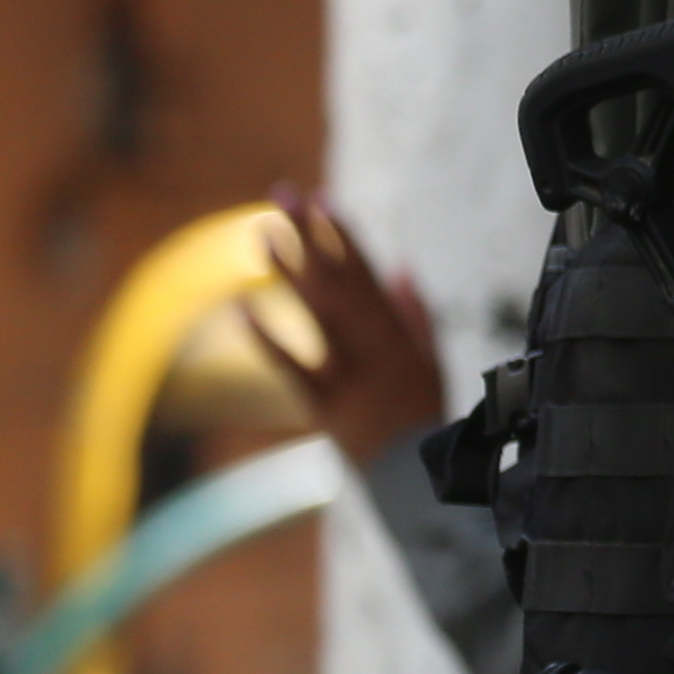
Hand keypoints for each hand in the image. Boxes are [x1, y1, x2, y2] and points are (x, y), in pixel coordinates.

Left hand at [252, 186, 451, 460]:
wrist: (417, 477)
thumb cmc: (423, 416)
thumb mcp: (431, 359)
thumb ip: (414, 313)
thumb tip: (400, 268)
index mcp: (399, 335)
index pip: (367, 275)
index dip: (344, 236)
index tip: (322, 200)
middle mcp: (374, 349)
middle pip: (338, 283)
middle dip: (310, 237)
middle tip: (283, 196)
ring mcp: (349, 378)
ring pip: (318, 317)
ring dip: (290, 274)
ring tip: (263, 235)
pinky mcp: (325, 407)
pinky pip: (294, 370)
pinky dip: (268, 340)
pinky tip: (242, 309)